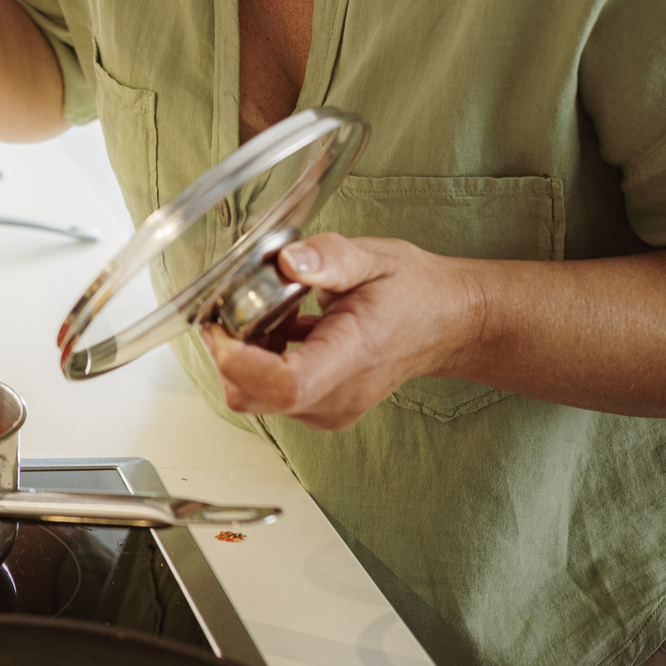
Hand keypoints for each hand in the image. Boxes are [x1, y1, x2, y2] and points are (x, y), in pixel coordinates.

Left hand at [201, 233, 480, 430]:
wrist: (446, 323)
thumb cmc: (413, 292)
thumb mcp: (375, 258)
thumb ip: (329, 258)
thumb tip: (287, 260)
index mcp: (353, 355)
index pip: (285, 384)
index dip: (238, 360)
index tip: (219, 323)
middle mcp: (338, 395)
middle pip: (254, 396)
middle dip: (227, 352)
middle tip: (233, 307)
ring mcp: (329, 408)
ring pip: (254, 396)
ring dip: (243, 355)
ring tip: (268, 314)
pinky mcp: (320, 407)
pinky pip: (268, 395)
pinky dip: (258, 362)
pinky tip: (279, 329)